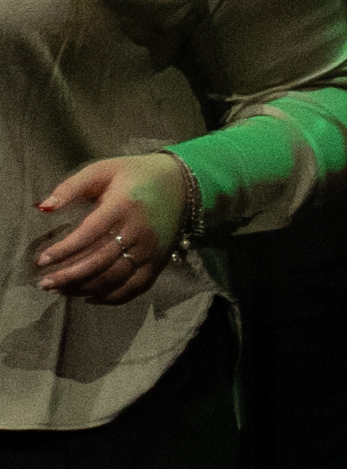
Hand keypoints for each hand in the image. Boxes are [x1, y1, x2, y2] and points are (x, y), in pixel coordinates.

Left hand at [24, 145, 194, 299]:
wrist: (182, 182)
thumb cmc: (135, 175)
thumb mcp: (102, 170)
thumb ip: (71, 187)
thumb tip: (43, 207)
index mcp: (124, 205)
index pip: (90, 233)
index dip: (64, 250)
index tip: (41, 261)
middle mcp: (140, 231)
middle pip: (101, 261)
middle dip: (69, 275)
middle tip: (44, 283)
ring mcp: (151, 249)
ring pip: (116, 277)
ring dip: (85, 288)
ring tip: (60, 290)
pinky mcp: (159, 261)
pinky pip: (136, 287)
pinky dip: (112, 298)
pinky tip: (90, 298)